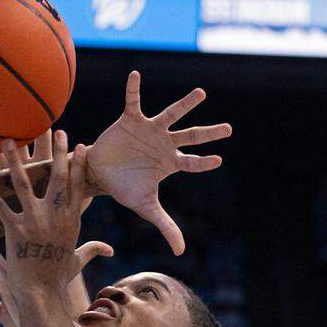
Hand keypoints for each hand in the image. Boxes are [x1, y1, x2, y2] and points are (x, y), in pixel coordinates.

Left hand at [0, 131, 111, 326]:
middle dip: (55, 153)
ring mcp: (34, 223)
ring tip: (9, 141)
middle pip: (55, 178)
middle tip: (54, 130)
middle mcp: (54, 218)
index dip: (79, 165)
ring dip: (15, 160)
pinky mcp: (15, 232)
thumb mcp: (77, 262)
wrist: (44, 297)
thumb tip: (109, 250)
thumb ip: (92, 251)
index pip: (77, 187)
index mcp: (70, 222)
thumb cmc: (60, 281)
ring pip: (23, 185)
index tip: (80, 146)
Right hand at [85, 71, 232, 254]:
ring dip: (186, 105)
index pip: (192, 162)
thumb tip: (181, 252)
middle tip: (229, 129)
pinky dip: (133, 89)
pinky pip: (132, 102)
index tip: (218, 159)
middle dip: (209, 133)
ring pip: (171, 115)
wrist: (98, 175)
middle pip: (191, 136)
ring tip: (202, 94)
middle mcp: (164, 143)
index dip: (204, 162)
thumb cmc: (124, 189)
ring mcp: (149, 130)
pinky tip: (135, 74)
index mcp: (170, 163)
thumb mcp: (147, 208)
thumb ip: (166, 225)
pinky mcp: (130, 120)